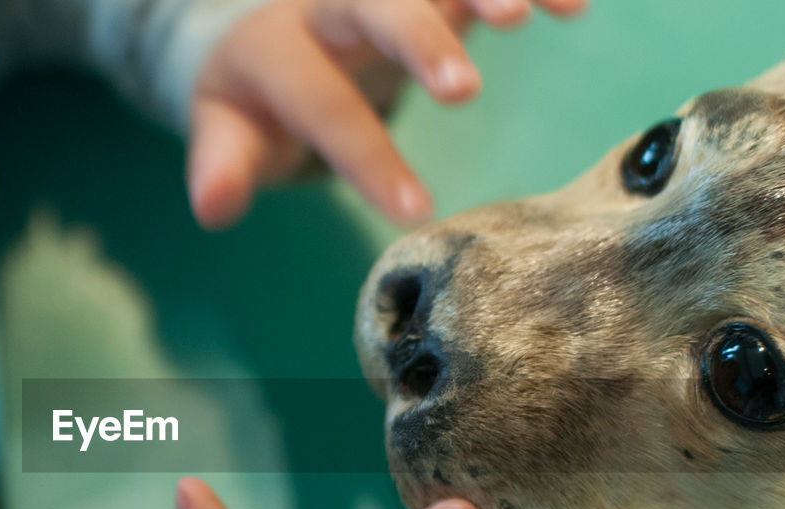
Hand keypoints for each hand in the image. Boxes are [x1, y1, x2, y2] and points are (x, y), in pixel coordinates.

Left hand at [188, 0, 586, 228]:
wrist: (265, 36)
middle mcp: (325, 2)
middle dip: (414, 40)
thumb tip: (210, 207)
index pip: (316, 100)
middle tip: (461, 92)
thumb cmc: (255, 97)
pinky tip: (574, 7)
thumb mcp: (228, 130)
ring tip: (521, 17)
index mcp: (272, 49)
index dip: (362, 153)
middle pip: (369, 2)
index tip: (414, 211)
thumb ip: (223, 165)